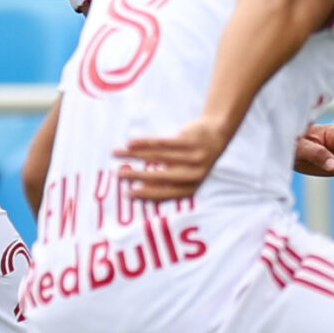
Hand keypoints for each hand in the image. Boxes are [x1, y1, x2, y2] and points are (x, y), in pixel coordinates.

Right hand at [116, 115, 230, 203]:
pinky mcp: (189, 140)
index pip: (165, 194)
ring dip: (134, 155)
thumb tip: (143, 198)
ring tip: (116, 154)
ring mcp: (193, 156)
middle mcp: (194, 174)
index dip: (145, 194)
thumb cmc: (194, 160)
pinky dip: (143, 142)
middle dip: (137, 175)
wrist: (217, 134)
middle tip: (118, 175)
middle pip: (160, 176)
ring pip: (157, 156)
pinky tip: (130, 142)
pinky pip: (162, 141)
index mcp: (192, 187)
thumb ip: (167, 186)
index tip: (127, 194)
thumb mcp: (185, 176)